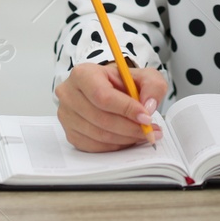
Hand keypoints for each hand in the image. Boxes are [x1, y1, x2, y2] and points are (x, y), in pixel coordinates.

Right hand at [54, 62, 169, 151]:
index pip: (103, 96)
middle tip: (150, 130)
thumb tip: (148, 106)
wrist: (108, 89)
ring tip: (143, 134)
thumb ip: (152, 86)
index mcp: (83, 74)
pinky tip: (128, 138)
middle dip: (130, 127)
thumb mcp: (143, 75)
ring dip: (126, 138)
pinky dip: (115, 145)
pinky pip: (94, 146)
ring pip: (99, 135)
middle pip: (101, 118)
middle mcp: (69, 94)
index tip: (146, 117)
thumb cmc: (121, 82)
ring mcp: (67, 116)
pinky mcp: (70, 133)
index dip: (126, 109)